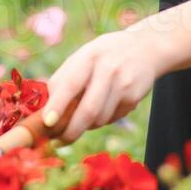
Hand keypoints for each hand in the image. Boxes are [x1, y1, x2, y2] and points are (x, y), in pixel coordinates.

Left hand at [41, 29, 162, 143]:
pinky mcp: (135, 98)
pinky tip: (103, 106)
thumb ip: (64, 78)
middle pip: (89, 110)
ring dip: (86, 125)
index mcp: (90, 56)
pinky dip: (101, 120)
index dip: (58, 104)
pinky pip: (111, 119)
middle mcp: (109, 69)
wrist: (146, 48)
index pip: (72, 83)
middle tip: (57, 141)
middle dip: (71, 131)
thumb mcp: (84, 56)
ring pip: (99, 119)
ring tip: (82, 116)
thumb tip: (43, 109)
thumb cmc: (104, 55)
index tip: (47, 122)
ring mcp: (124, 85)